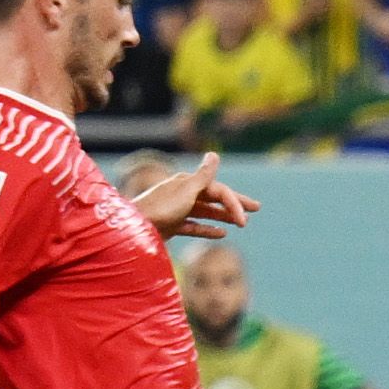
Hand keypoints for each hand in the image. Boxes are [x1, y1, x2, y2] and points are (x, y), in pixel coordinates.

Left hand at [132, 150, 259, 237]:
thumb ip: (203, 174)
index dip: (234, 202)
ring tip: (241, 223)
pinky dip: (208, 229)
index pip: (218, 189)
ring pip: (206, 212)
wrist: (132, 230)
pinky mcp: (171, 226)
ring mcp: (176, 210)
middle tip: (257, 208)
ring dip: (223, 216)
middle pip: (214, 197)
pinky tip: (221, 234)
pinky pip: (194, 226)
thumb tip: (214, 154)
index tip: (244, 219)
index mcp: (187, 183)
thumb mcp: (186, 190)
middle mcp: (182, 194)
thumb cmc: (161, 209)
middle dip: (235, 203)